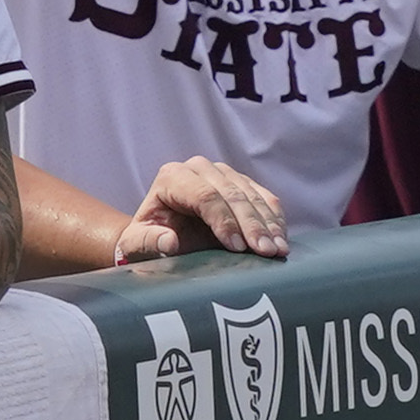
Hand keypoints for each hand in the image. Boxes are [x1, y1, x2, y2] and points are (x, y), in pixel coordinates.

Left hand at [116, 157, 288, 261]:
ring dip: (268, 224)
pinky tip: (281, 240)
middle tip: (265, 252)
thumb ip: (149, 242)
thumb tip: (169, 242)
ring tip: (278, 251)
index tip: (237, 247)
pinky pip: (264, 198)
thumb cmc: (147, 238)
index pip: (203, 195)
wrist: (160, 232)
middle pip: (232, 194)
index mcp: (171, 176)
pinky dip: (275, 220)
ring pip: (252, 195)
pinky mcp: (241, 183)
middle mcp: (198, 168)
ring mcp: (222, 173)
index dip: (223, 220)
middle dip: (251, 225)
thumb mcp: (137, 244)